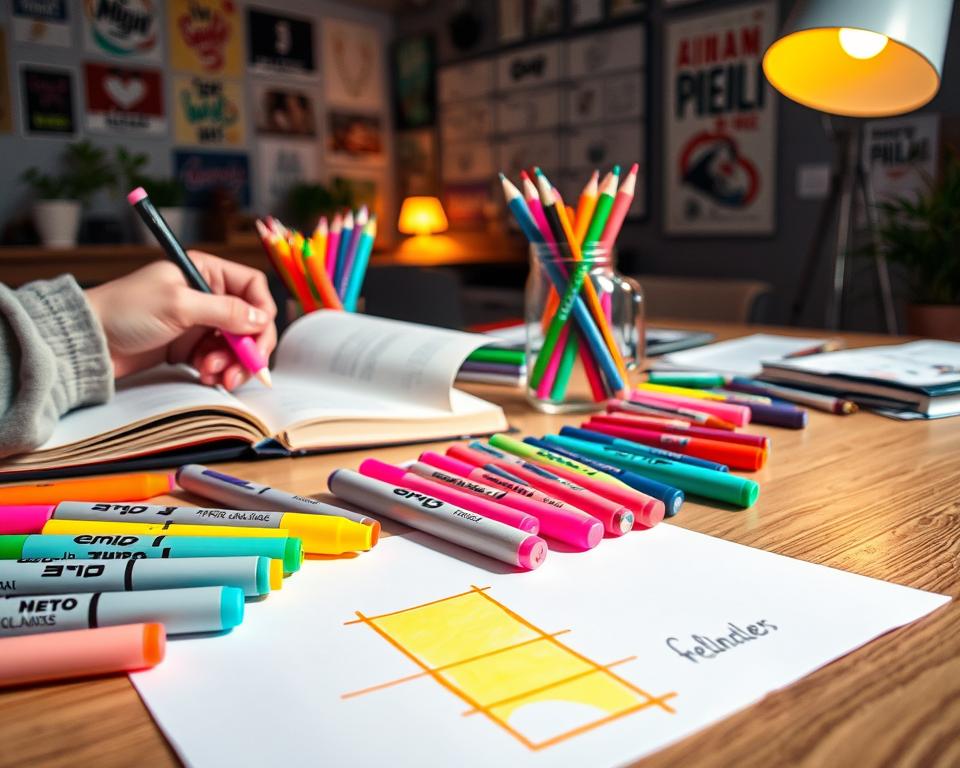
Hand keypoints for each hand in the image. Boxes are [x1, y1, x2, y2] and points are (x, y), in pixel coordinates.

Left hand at [86, 252, 276, 389]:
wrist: (89, 342)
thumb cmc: (125, 312)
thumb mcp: (179, 306)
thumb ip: (225, 311)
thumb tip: (261, 319)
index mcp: (205, 272)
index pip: (252, 287)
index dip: (261, 311)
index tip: (257, 335)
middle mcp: (207, 296)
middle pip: (250, 321)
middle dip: (249, 346)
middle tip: (246, 367)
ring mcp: (200, 323)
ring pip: (236, 344)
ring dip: (232, 362)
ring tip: (213, 373)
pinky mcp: (191, 347)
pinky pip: (219, 359)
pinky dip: (217, 370)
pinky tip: (204, 375)